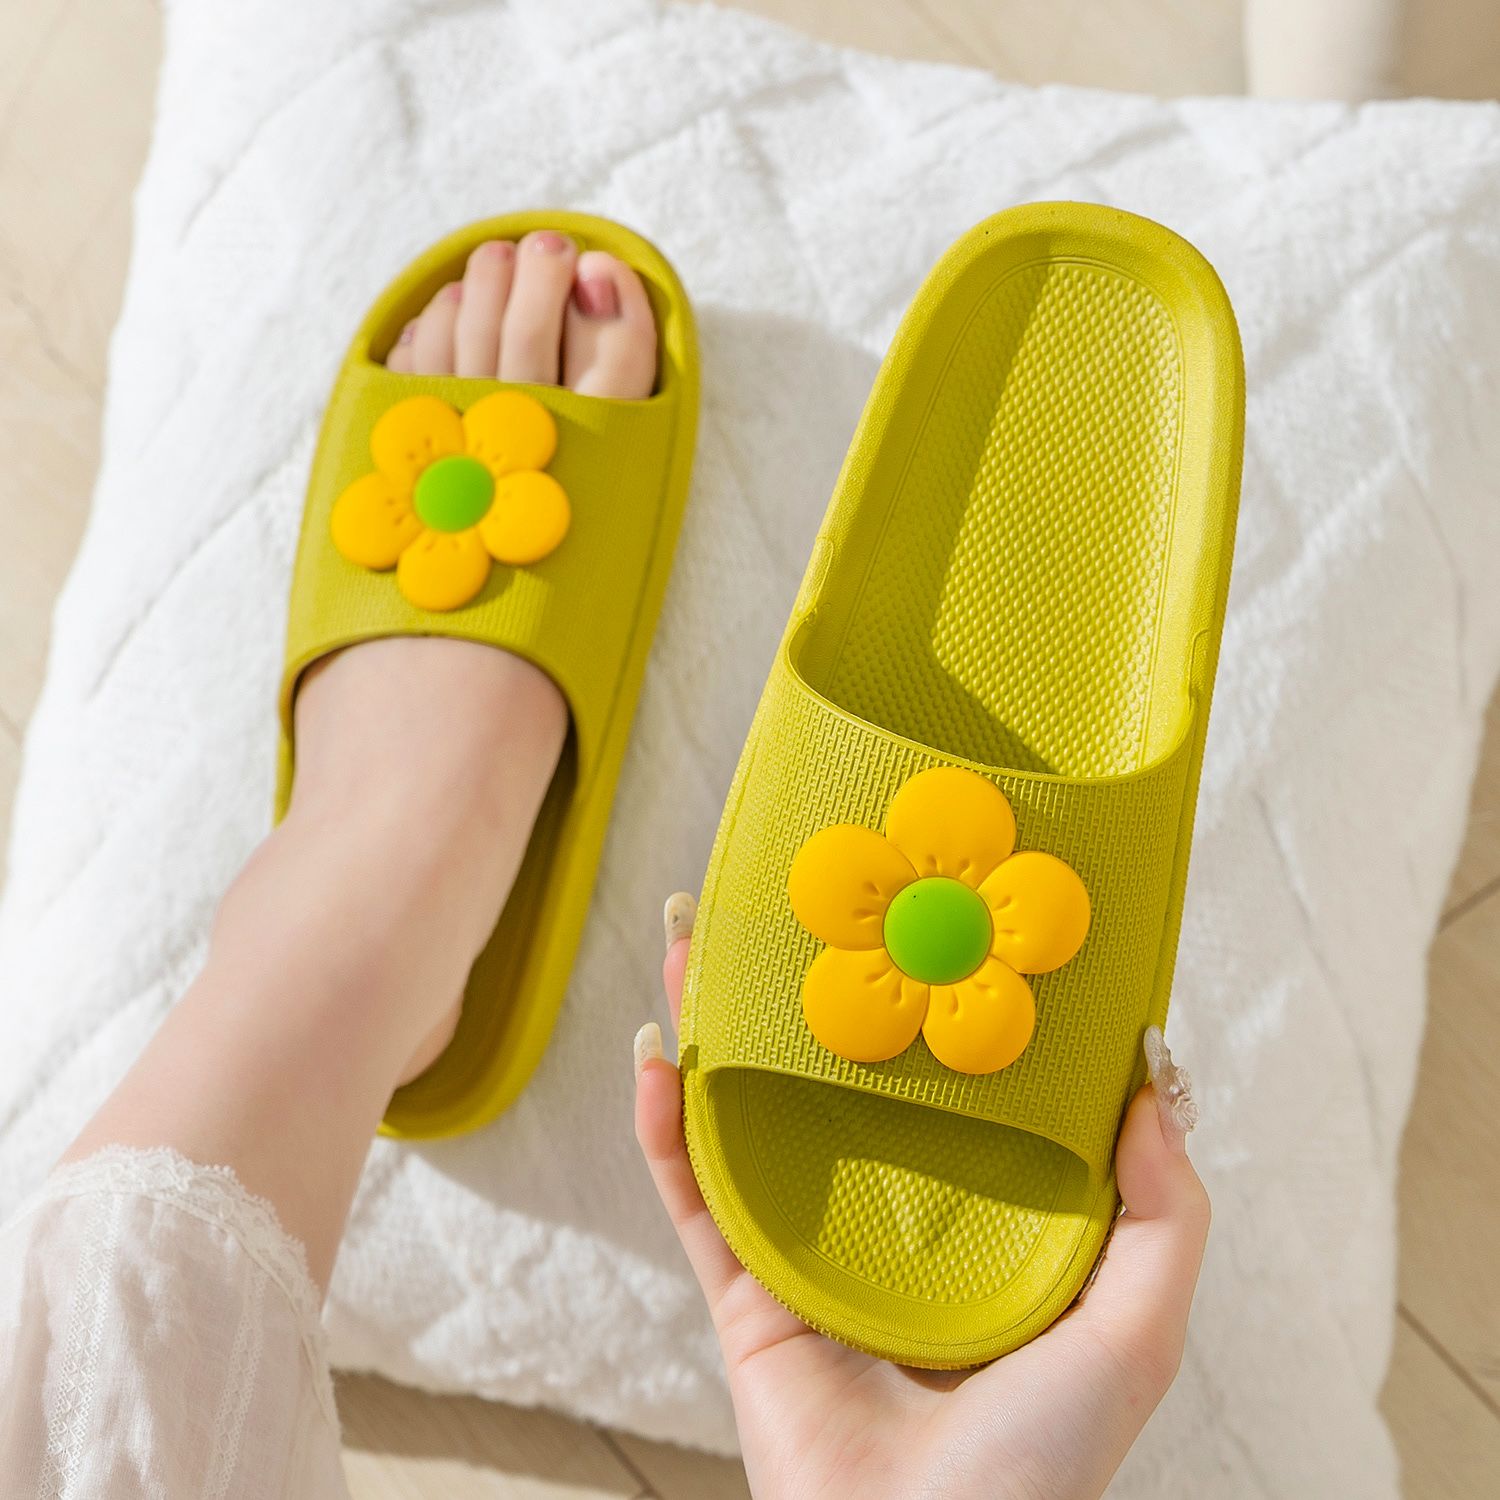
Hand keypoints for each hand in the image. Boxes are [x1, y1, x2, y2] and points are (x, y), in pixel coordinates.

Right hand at [634, 897, 1210, 1499]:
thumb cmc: (1046, 1458)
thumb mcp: (1137, 1325)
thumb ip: (1164, 1209)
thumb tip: (1152, 1074)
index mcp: (975, 1220)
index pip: (945, 1090)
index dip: (924, 1006)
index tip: (911, 924)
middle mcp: (885, 1222)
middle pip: (830, 1083)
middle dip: (797, 996)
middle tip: (774, 907)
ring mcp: (807, 1252)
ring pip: (748, 1117)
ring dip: (713, 1029)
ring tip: (692, 941)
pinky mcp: (744, 1297)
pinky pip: (693, 1197)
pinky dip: (664, 1126)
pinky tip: (654, 1052)